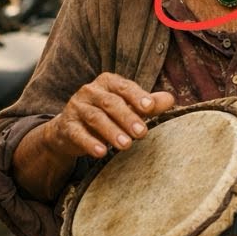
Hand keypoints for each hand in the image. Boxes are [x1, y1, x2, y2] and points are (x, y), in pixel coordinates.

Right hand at [46, 73, 173, 160]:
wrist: (70, 129)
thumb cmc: (105, 115)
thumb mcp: (127, 107)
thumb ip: (147, 104)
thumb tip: (170, 99)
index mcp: (107, 83)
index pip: (124, 87)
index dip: (137, 96)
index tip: (150, 107)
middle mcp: (90, 91)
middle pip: (110, 102)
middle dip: (127, 117)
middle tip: (142, 133)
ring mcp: (76, 108)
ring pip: (95, 118)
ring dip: (111, 132)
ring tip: (126, 145)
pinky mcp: (67, 126)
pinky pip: (78, 133)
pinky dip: (89, 143)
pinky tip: (101, 152)